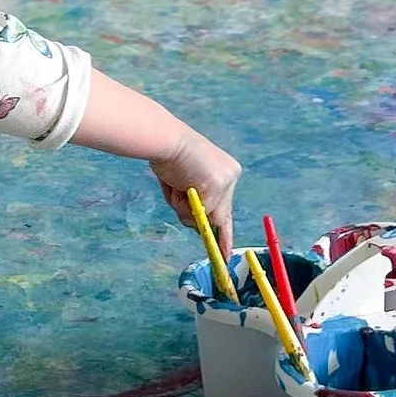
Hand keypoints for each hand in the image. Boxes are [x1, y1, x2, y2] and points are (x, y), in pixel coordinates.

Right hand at [151, 132, 240, 253]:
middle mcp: (231, 175)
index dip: (224, 230)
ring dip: (185, 209)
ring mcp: (226, 180)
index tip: (226, 250)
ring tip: (175, 187)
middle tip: (222, 257)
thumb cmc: (168, 158)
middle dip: (216, 236)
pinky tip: (178, 185)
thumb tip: (201, 229)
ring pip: (208, 217)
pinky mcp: (218, 185)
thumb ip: (195, 204)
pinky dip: (183, 204)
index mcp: (225, 171)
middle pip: (221, 216)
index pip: (226, 207)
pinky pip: (200, 211)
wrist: (164, 140)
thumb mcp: (185, 183)